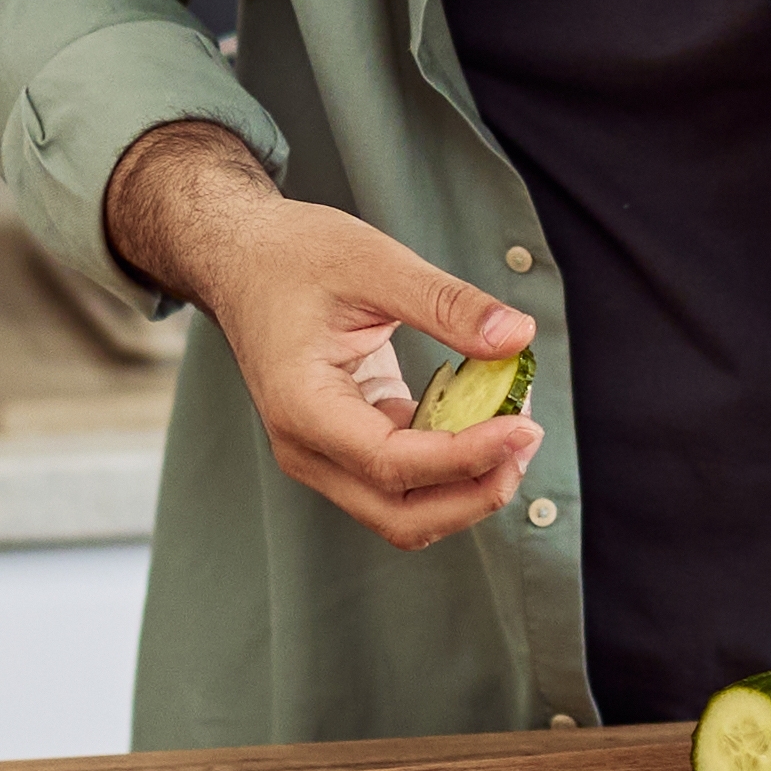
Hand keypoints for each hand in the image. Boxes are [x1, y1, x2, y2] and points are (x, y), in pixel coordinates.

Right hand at [109, 126, 538, 554]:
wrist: (241, 260)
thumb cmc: (292, 255)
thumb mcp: (373, 261)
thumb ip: (446, 304)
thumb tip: (516, 338)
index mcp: (302, 407)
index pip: (390, 465)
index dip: (464, 458)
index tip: (523, 427)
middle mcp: (307, 448)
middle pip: (400, 515)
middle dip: (474, 493)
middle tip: (529, 437)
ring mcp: (324, 454)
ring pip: (405, 510)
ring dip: (467, 485)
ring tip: (516, 425)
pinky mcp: (346, 444)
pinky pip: (406, 478)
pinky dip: (452, 461)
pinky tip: (486, 415)